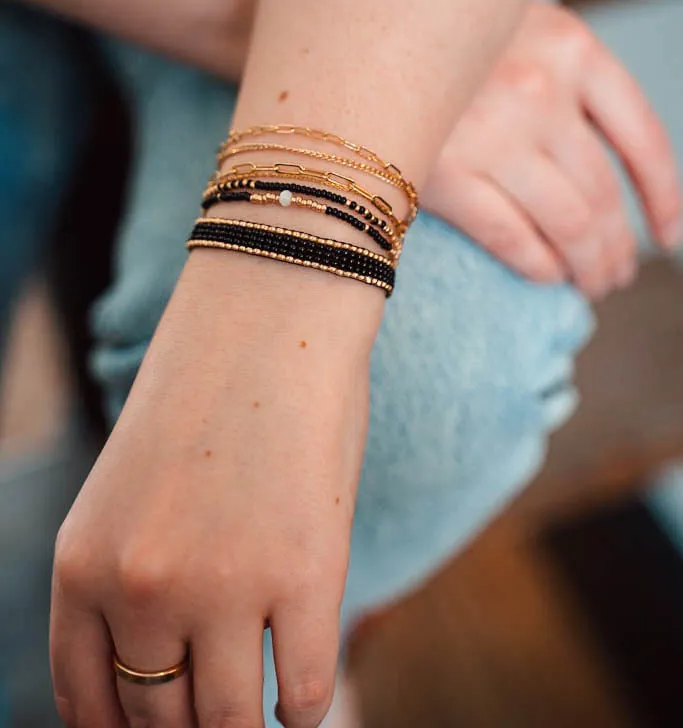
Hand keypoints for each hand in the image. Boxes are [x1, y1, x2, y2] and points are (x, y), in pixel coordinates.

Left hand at [51, 250, 380, 727]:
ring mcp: (223, 586)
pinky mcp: (305, 577)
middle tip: (216, 721)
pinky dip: (305, 712)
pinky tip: (306, 707)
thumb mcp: (131, 491)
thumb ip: (132, 578)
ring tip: (259, 721)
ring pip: (228, 720)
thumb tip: (172, 664)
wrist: (270, 313)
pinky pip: (303, 691)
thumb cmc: (205, 397)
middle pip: (160, 716)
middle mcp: (140, 587)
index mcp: (82, 562)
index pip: (86, 702)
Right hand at [422, 1, 680, 297]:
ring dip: (587, 265)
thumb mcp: (522, 30)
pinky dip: (538, 266)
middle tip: (615, 273)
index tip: (670, 236)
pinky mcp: (442, 173)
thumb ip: (568, 83)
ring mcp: (490, 132)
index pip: (642, 138)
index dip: (664, 197)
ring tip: (590, 283)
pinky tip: (546, 275)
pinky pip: (511, 236)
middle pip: (602, 192)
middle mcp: (538, 88)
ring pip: (568, 223)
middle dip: (617, 246)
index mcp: (571, 47)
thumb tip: (607, 181)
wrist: (361, 33)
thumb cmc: (446, 39)